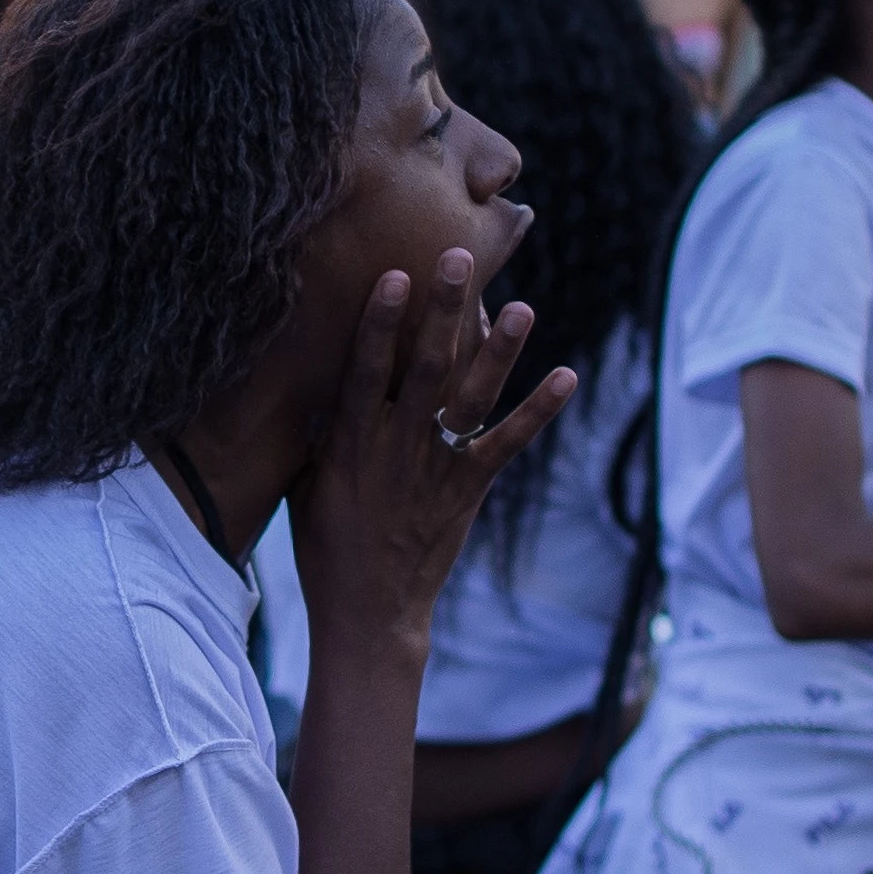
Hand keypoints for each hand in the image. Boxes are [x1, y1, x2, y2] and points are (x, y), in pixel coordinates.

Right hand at [289, 247, 572, 655]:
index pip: (365, 371)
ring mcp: (434, 469)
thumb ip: (320, 431)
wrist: (367, 614)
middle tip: (459, 259)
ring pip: (469, 400)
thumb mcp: (306, 484)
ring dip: (498, 353)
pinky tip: (566, 378)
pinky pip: (505, 445)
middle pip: (423, 368)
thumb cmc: (325, 546)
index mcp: (349, 444)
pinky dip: (537, 412)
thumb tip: (319, 376)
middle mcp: (394, 449)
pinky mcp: (466, 490)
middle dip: (441, 311)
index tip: (394, 274)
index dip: (380, 322)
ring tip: (523, 308)